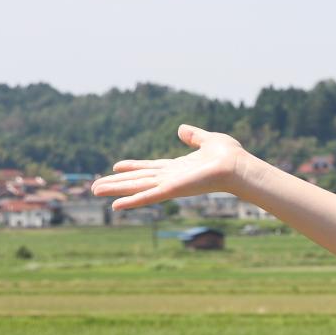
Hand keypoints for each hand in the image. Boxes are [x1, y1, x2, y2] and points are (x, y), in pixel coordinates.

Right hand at [90, 124, 253, 211]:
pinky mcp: (172, 190)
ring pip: (137, 188)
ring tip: (95, 191)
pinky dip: (132, 201)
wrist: (239, 167)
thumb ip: (194, 136)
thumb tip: (181, 129)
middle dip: (118, 182)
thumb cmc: (230, 156)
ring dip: (116, 190)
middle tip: (96, 186)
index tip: (116, 166)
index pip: (151, 168)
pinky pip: (148, 196)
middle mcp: (171, 177)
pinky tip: (115, 206)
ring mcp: (170, 185)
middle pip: (139, 180)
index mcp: (179, 167)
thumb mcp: (208, 140)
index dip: (134, 167)